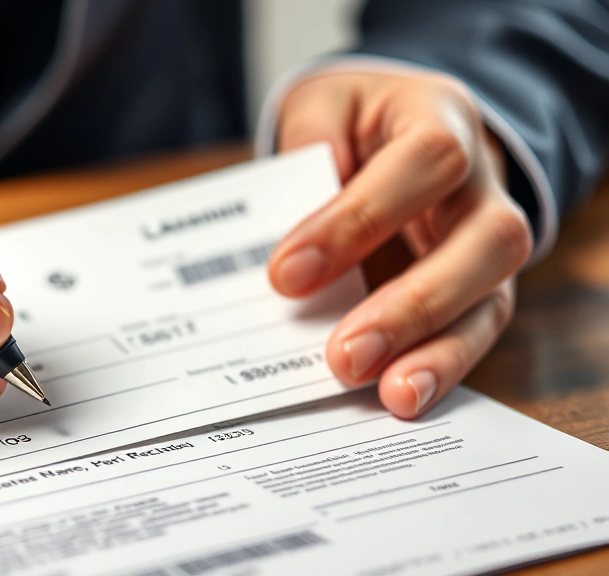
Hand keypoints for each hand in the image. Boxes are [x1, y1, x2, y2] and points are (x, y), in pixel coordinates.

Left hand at [269, 70, 531, 417]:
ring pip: (493, 297)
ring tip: (389, 395)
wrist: (392, 127)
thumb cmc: (351, 121)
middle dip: (414, 304)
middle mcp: (482, 180)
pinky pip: (474, 330)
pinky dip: (439, 367)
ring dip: (438, 352)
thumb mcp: (321, 108)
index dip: (360, 218)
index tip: (287, 273)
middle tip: (344, 356)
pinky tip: (401, 398)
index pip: (426, 160)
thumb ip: (308, 149)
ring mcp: (486, 239)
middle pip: (486, 240)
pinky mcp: (478, 287)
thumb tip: (297, 225)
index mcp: (440, 116)